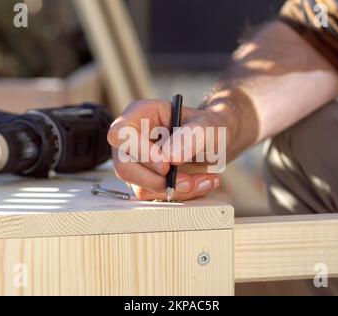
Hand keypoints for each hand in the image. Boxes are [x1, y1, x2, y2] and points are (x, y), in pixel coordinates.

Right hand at [107, 99, 231, 200]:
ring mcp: (136, 162)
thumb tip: (169, 157)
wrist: (216, 141)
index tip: (166, 165)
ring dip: (175, 189)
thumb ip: (190, 137)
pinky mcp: (146, 181)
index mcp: (140, 114)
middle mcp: (132, 139)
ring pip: (141, 187)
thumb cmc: (208, 126)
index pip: (121, 133)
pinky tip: (202, 183)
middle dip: (157, 181)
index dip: (139, 151)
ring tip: (206, 180)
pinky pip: (156, 196)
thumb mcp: (207, 126)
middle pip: (124, 167)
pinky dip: (181, 194)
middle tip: (188, 182)